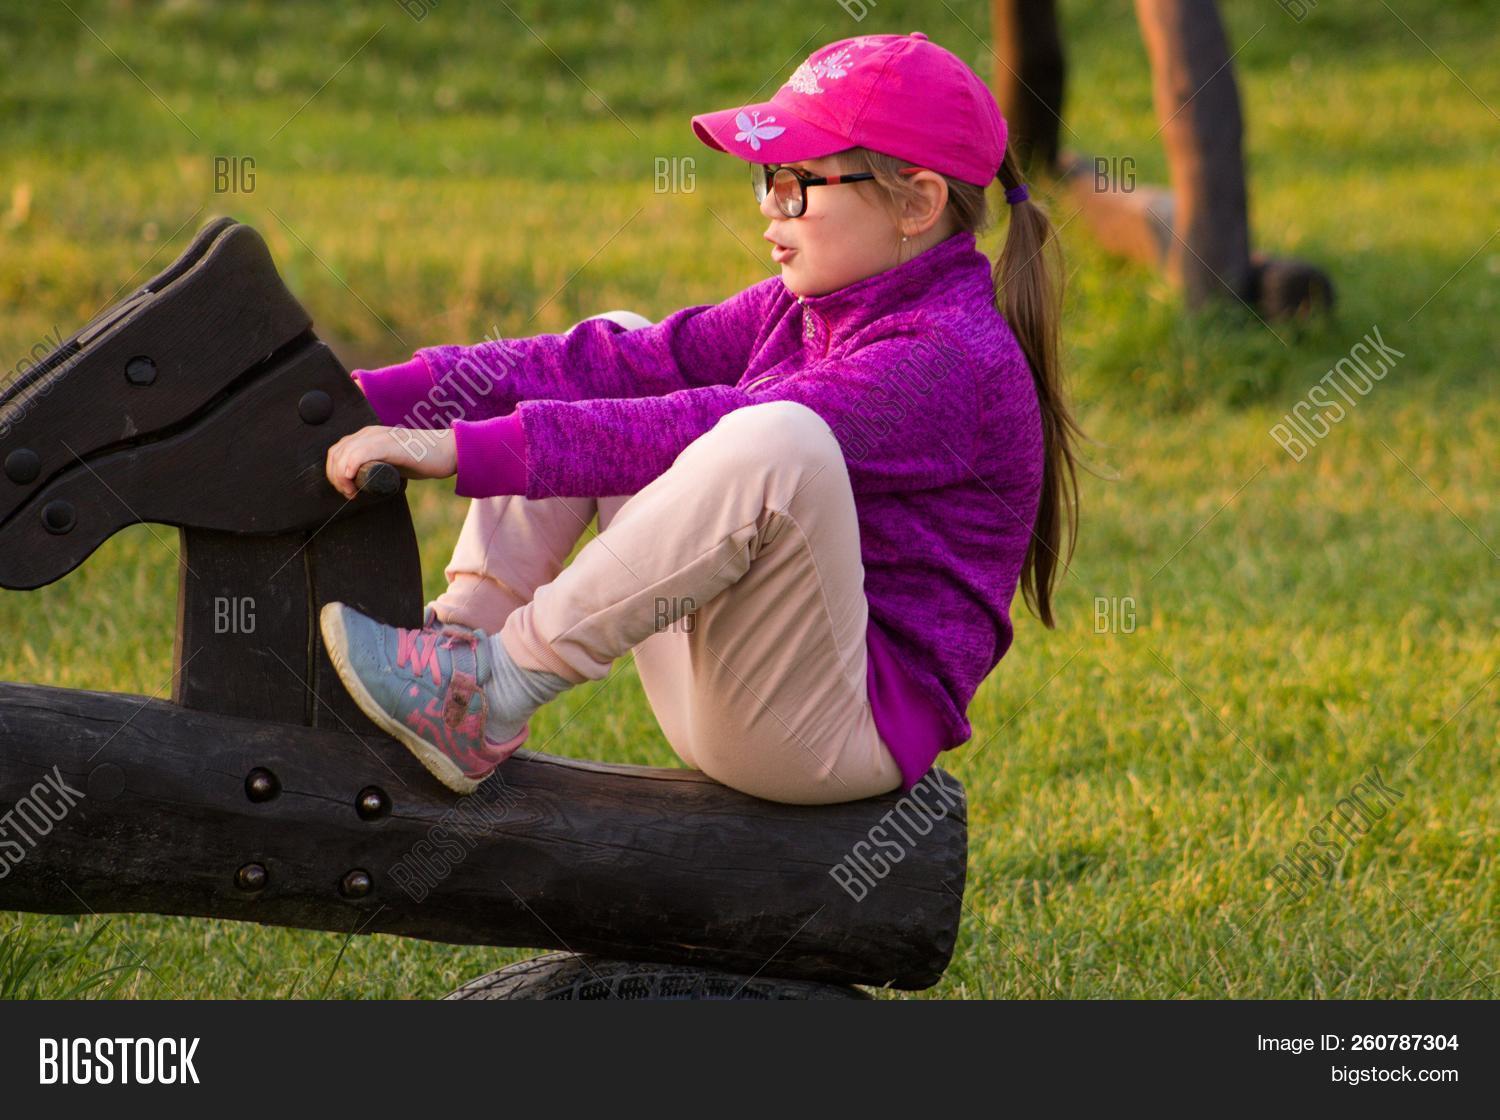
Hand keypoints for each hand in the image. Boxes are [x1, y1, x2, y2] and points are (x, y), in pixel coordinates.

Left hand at [325, 425, 455, 499]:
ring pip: (344, 453)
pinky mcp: (389, 444)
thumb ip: (377, 466)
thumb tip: (363, 484)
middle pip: (336, 453)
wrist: (448, 452)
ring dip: (341, 476)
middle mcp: (370, 432)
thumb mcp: (392, 462)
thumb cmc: (423, 460)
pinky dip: (351, 467)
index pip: (337, 451)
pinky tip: (354, 480)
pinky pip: (360, 453)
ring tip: (353, 492)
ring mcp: (379, 436)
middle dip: (335, 477)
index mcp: (368, 435)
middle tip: (348, 493)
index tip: (346, 489)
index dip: (333, 472)